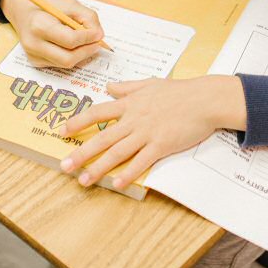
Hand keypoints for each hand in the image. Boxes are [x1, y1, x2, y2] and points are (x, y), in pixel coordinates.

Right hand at [1, 0, 104, 67]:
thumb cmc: (48, 6)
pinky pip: (59, 64)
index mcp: (40, 25)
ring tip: (86, 43)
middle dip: (87, 51)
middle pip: (68, 58)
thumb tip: (99, 36)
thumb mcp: (70, 4)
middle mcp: (33, 44)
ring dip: (81, 55)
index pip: (70, 40)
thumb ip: (88, 17)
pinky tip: (71, 46)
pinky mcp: (35, 62)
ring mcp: (33, 56)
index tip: (99, 34)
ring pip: (65, 64)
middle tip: (97, 43)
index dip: (88, 38)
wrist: (24, 11)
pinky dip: (70, 56)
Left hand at [60, 75, 245, 189]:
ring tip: (83, 180)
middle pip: (102, 137)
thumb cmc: (179, 90)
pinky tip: (116, 184)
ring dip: (98, 168)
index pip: (98, 112)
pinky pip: (141, 161)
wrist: (204, 99)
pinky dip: (128, 173)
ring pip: (117, 152)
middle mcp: (134, 119)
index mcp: (130, 103)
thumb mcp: (150, 83)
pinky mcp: (161, 145)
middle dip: (81, 152)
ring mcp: (147, 133)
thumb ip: (127, 86)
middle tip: (64, 166)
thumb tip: (108, 86)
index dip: (78, 122)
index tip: (62, 131)